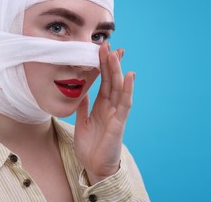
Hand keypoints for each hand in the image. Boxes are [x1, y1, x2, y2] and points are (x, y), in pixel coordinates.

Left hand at [74, 42, 134, 184]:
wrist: (93, 166)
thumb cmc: (89, 145)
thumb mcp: (82, 121)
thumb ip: (83, 106)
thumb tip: (80, 91)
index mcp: (100, 105)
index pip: (103, 81)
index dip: (102, 66)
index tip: (100, 50)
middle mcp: (110, 106)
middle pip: (111, 80)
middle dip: (109, 62)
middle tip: (106, 44)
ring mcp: (116, 113)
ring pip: (118, 87)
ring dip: (117, 70)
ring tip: (116, 53)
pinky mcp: (119, 122)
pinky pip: (125, 103)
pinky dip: (127, 89)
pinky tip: (129, 76)